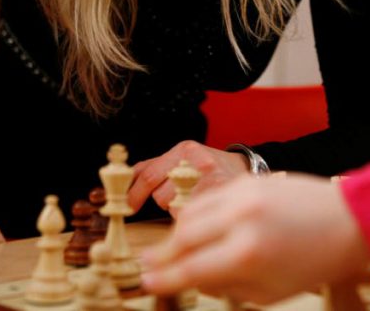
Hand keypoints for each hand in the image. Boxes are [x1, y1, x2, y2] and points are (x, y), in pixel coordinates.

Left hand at [129, 140, 249, 212]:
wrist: (243, 169)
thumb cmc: (206, 166)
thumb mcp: (181, 158)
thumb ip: (155, 167)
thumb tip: (127, 182)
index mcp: (183, 150)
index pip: (149, 175)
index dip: (134, 194)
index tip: (127, 207)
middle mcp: (197, 163)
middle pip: (161, 195)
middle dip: (160, 203)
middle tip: (169, 202)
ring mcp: (212, 181)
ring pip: (177, 209)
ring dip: (177, 211)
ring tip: (190, 201)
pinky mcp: (221, 199)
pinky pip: (194, 217)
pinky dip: (191, 218)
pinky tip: (201, 209)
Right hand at [140, 173, 369, 302]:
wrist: (348, 219)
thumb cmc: (315, 260)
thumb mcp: (269, 291)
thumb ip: (227, 286)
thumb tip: (194, 279)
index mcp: (247, 253)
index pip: (191, 268)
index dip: (165, 279)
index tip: (147, 284)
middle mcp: (241, 219)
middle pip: (183, 237)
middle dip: (162, 255)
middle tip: (148, 267)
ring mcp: (243, 194)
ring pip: (190, 212)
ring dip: (174, 233)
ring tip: (166, 249)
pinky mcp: (248, 180)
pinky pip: (208, 198)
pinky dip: (195, 213)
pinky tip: (191, 227)